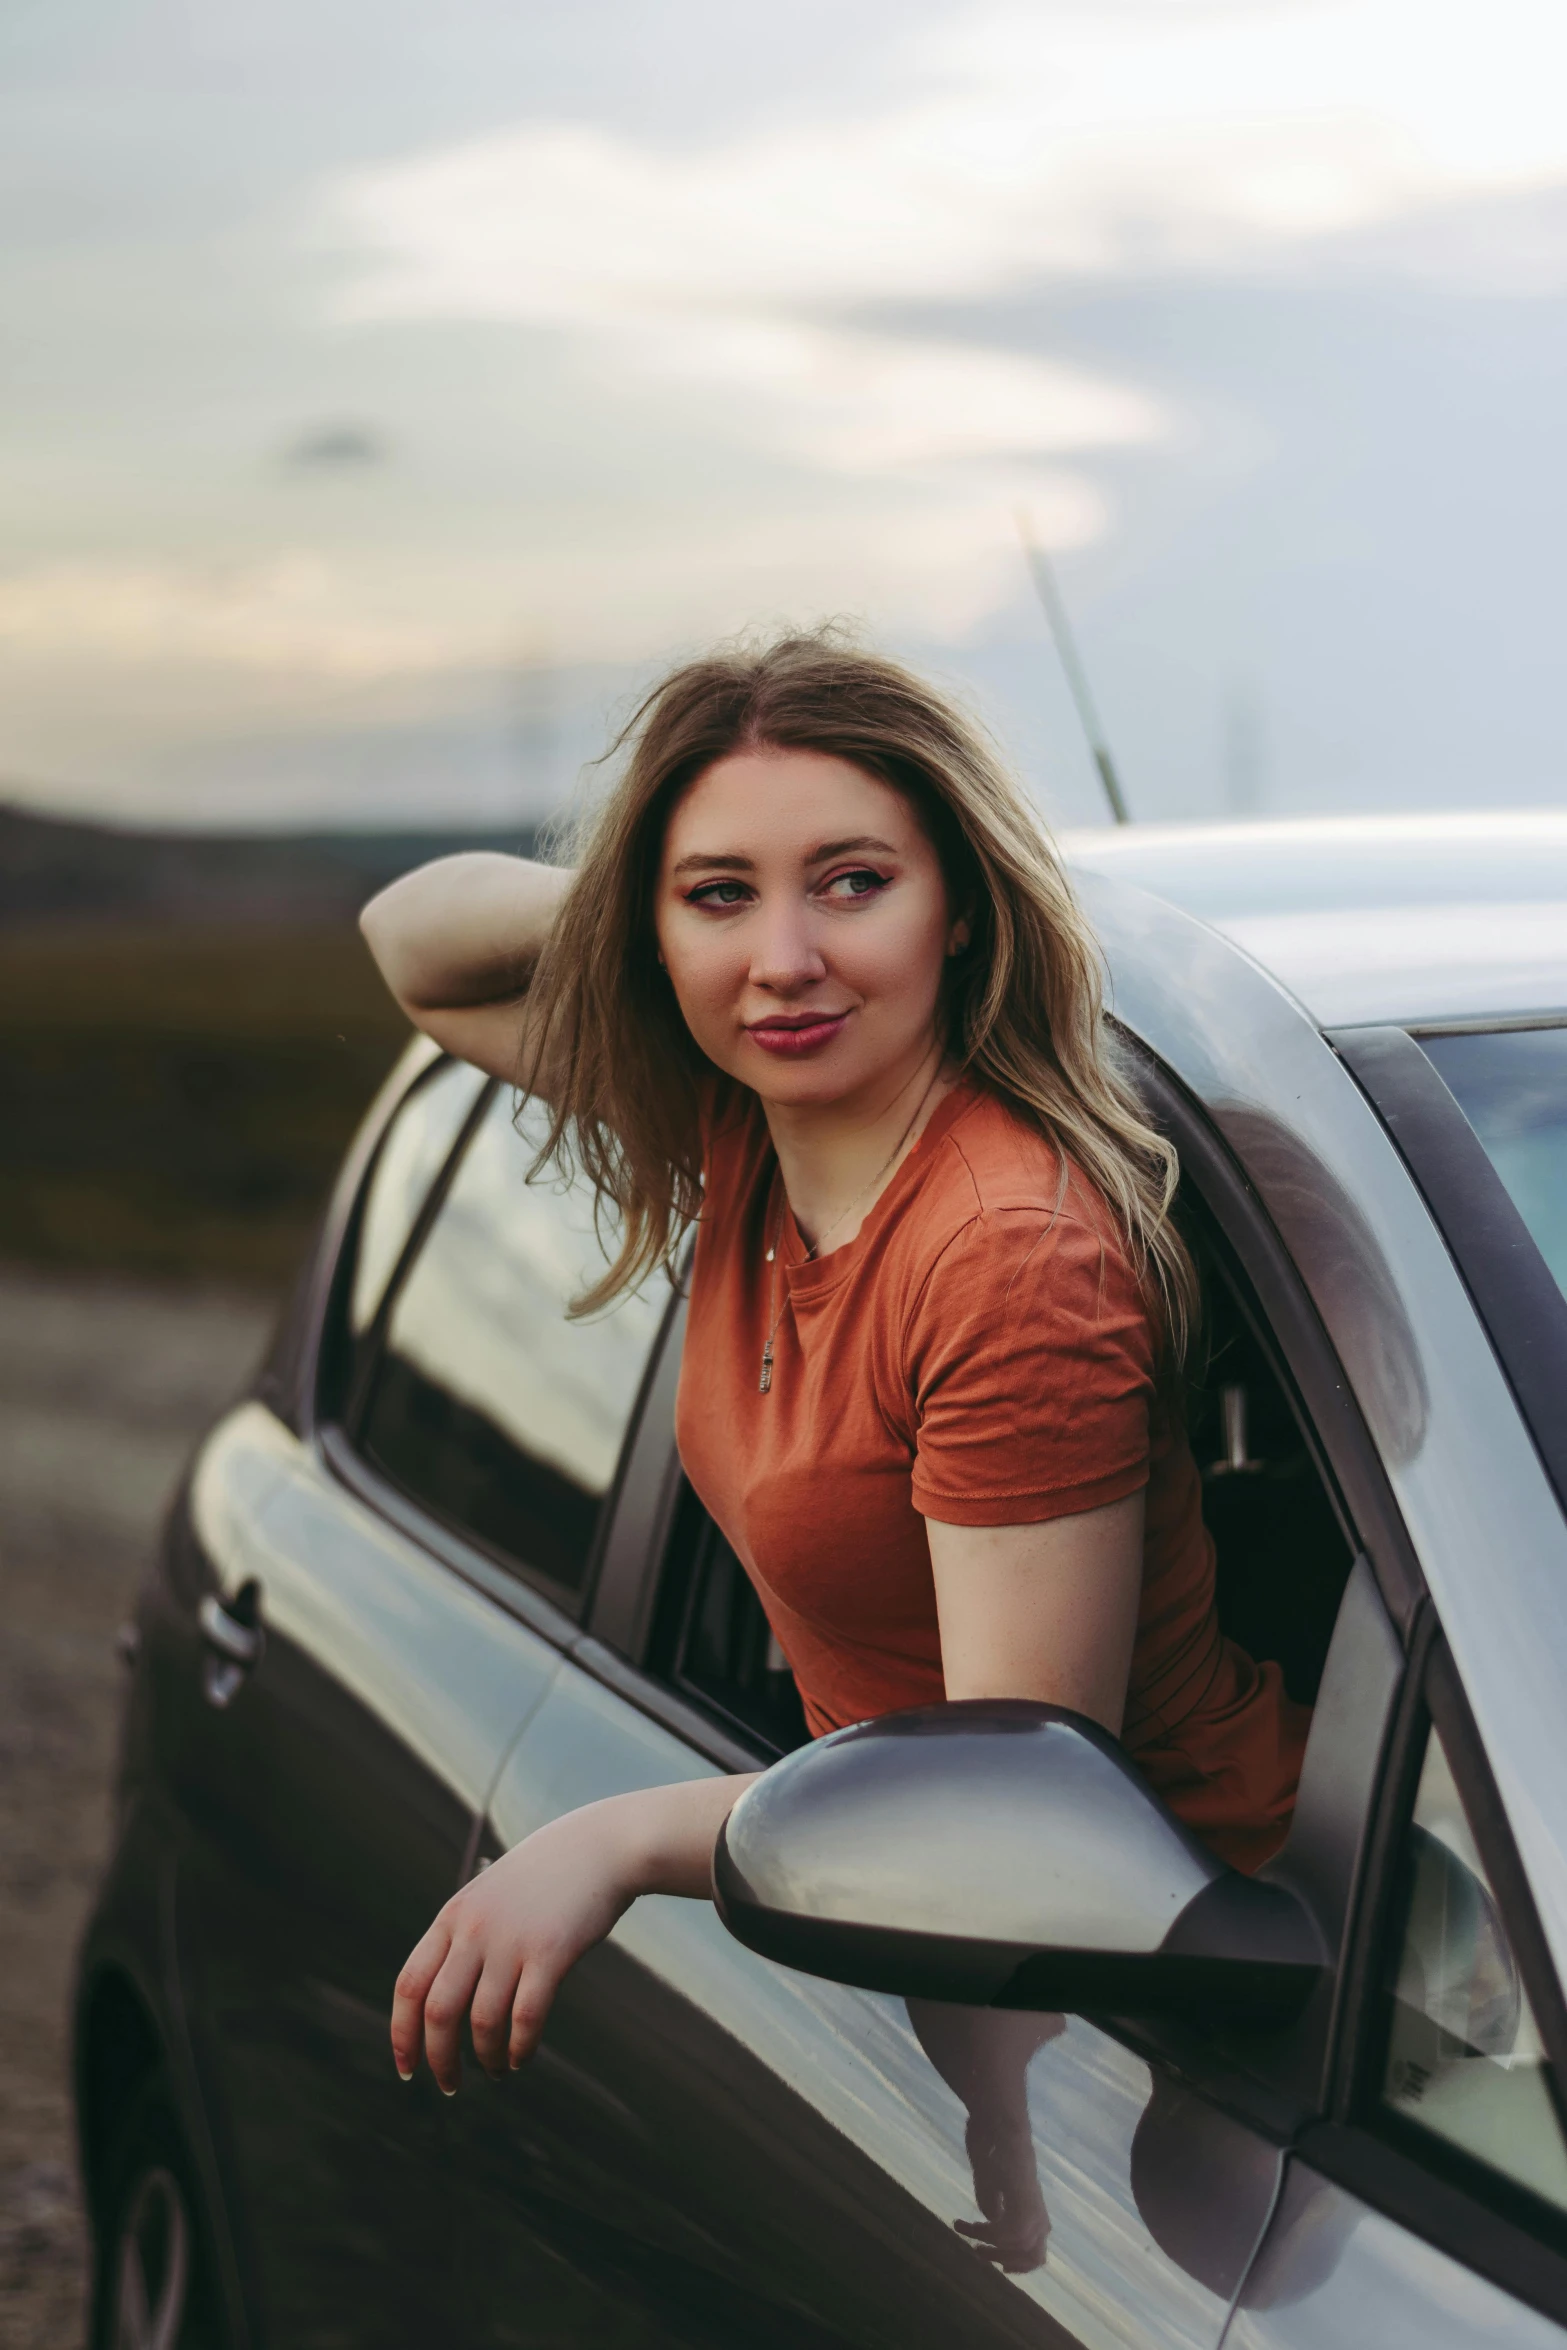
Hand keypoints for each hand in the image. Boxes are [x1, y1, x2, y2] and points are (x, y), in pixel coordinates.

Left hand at [389, 1774, 753, 2091]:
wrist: (600, 1846)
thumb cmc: (546, 1875)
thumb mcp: (490, 1896)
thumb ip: (464, 1937)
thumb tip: (445, 2000)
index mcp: (453, 1916)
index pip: (410, 1985)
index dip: (402, 2034)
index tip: (409, 2068)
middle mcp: (475, 1929)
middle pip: (439, 2012)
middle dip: (440, 2059)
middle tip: (450, 2085)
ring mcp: (512, 1940)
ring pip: (482, 2022)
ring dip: (486, 2058)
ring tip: (495, 2069)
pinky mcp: (551, 1952)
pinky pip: (525, 2018)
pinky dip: (519, 2049)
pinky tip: (521, 2057)